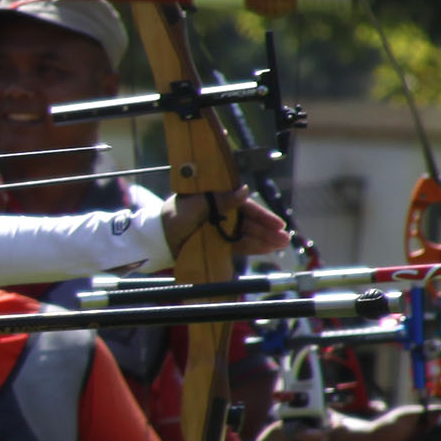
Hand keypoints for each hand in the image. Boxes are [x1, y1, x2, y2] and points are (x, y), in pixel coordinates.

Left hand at [160, 188, 291, 259]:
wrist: (155, 241)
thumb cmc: (172, 218)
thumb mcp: (195, 206)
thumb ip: (220, 200)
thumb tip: (244, 190)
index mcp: (215, 198)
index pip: (244, 205)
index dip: (262, 215)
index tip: (278, 223)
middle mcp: (219, 212)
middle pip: (248, 221)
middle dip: (267, 230)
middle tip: (284, 239)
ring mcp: (218, 228)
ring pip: (246, 233)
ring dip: (263, 239)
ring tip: (280, 245)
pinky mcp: (215, 243)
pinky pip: (237, 244)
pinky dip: (251, 247)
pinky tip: (266, 250)